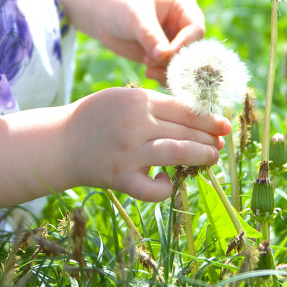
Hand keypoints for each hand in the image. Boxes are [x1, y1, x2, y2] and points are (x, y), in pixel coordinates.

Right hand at [66, 87, 230, 201]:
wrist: (61, 142)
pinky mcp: (120, 177)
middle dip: (208, 139)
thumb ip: (157, 104)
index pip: (186, 110)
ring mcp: (129, 152)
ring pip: (177, 153)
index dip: (210, 120)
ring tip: (210, 159)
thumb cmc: (98, 116)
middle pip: (186, 131)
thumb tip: (197, 116)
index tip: (224, 126)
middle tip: (219, 145)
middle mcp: (137, 125)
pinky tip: (169, 182)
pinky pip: (150, 188)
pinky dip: (164, 188)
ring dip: (200, 156)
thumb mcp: (126, 97)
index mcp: (140, 101)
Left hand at [93, 0, 205, 82]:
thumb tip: (163, 56)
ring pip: (183, 64)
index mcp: (184, 8)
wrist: (103, 14)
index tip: (164, 55)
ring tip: (148, 70)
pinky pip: (171, 71)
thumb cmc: (121, 6)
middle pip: (192, 50)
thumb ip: (151, 36)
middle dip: (175, 61)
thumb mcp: (136, 17)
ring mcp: (175, 42)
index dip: (184, 45)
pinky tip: (148, 73)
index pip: (195, 31)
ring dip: (168, 71)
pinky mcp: (164, 56)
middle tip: (153, 64)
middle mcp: (184, 26)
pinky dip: (163, 76)